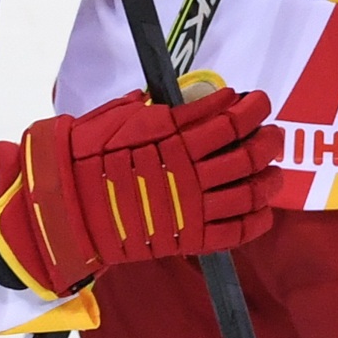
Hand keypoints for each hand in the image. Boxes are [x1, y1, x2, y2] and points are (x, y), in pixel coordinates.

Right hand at [0, 86, 282, 295]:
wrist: (63, 207)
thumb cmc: (86, 156)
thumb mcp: (122, 118)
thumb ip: (162, 109)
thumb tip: (194, 100)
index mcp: (174, 137)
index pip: (231, 119)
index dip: (254, 108)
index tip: (259, 101)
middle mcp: (189, 171)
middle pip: (248, 153)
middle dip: (268, 140)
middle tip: (272, 134)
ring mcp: (191, 207)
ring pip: (249, 191)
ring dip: (269, 179)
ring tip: (274, 171)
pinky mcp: (187, 238)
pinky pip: (235, 232)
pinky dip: (257, 221)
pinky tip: (264, 211)